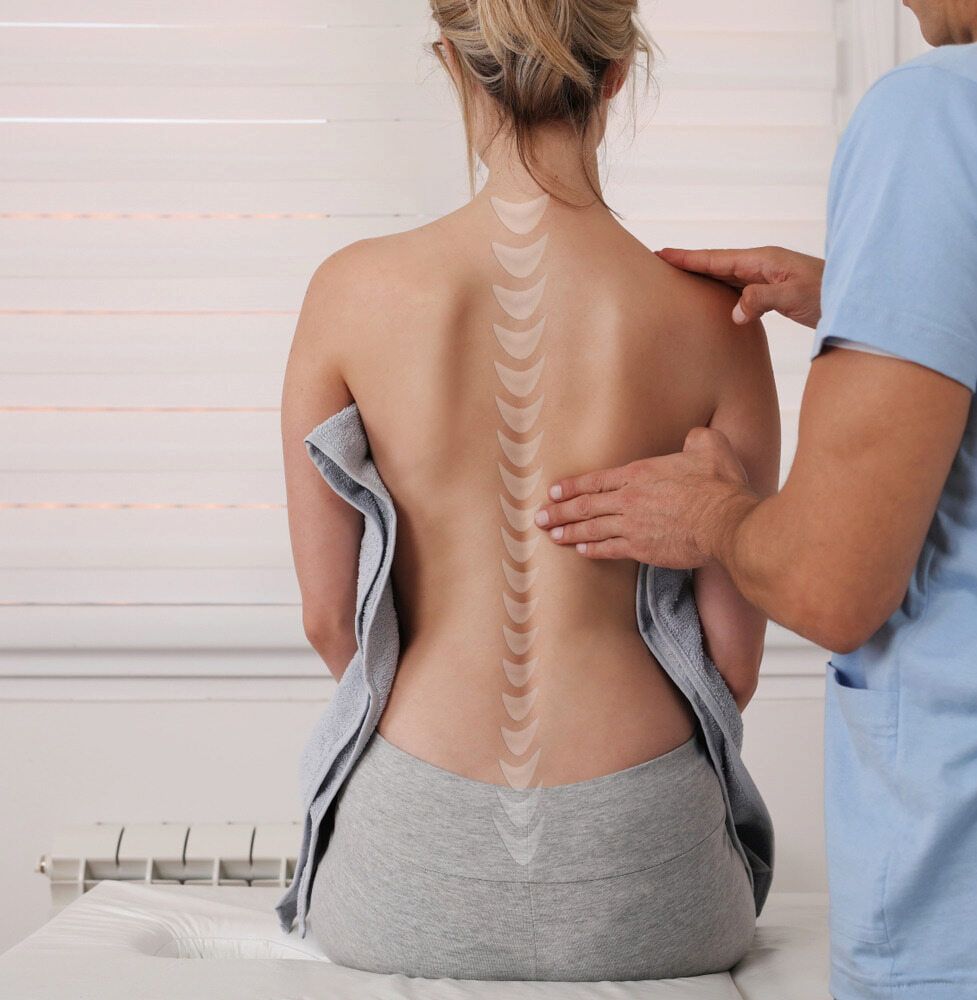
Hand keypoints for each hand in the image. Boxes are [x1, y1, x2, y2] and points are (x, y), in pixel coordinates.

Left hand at [534, 428, 758, 567]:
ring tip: (552, 535)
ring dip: (569, 532)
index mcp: (639, 473)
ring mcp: (633, 526)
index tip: (553, 492)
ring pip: (591, 529)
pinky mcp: (642, 549)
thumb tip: (694, 437)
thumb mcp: (709, 446)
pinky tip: (581, 551)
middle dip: (559, 512)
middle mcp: (629, 499)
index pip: (595, 480)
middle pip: (585, 505)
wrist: (726, 522)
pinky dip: (593, 550)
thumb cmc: (719, 484)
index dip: (571, 487)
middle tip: (539, 518)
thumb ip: (696, 439)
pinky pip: (609, 549)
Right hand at [657, 246, 824, 329]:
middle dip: (689, 262)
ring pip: (726, 275)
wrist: (857, 300)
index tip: (662, 254)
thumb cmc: (830, 295)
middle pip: (717, 263)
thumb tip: (734, 312)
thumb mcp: (793, 296)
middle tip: (661, 262)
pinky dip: (720, 290)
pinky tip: (713, 296)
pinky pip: (739, 288)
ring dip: (703, 276)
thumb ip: (761, 300)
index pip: (716, 258)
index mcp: (763, 260)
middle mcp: (762, 264)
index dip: (688, 258)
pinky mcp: (773, 291)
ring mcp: (768, 276)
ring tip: (679, 277)